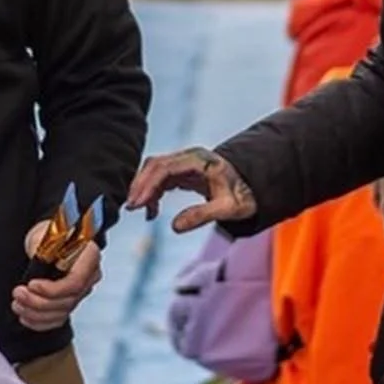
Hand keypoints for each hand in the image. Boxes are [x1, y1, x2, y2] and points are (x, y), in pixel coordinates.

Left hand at [13, 236, 101, 331]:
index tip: (31, 284)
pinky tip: (25, 317)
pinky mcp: (70, 302)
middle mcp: (90, 277)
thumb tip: (43, 258)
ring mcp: (81, 292)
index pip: (75, 283)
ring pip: (61, 313)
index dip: (52, 289)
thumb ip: (47, 247)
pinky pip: (58, 319)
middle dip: (38, 302)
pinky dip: (39, 322)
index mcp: (89, 257)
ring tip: (17, 304)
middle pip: (67, 301)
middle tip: (18, 293)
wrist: (51, 239)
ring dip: (35, 313)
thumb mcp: (46, 233)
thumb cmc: (49, 233)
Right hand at [125, 147, 257, 234]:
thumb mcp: (228, 209)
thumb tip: (174, 226)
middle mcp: (189, 157)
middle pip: (155, 165)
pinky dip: (152, 192)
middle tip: (131, 208)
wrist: (252, 187)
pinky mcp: (182, 171)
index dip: (148, 184)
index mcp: (199, 161)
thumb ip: (202, 215)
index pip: (165, 168)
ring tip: (139, 211)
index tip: (136, 203)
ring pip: (154, 170)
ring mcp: (185, 163)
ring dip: (144, 189)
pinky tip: (151, 212)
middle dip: (140, 185)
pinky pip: (160, 178)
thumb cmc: (242, 196)